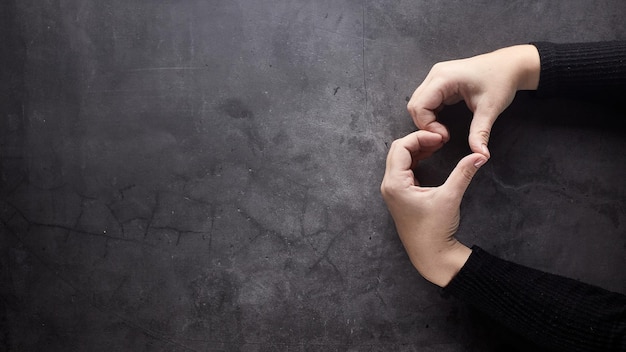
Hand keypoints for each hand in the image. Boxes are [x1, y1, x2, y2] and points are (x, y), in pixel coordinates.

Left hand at [380, 130, 486, 286]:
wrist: (431, 255)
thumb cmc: (435, 229)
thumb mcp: (450, 197)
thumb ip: (463, 173)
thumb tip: (479, 155)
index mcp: (395, 184)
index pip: (400, 147)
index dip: (420, 137)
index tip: (440, 137)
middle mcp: (389, 186)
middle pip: (398, 151)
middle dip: (418, 141)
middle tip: (439, 139)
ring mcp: (393, 191)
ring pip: (400, 160)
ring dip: (417, 150)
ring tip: (437, 146)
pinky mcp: (400, 196)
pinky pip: (403, 170)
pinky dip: (416, 161)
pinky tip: (430, 158)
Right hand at [407, 44, 539, 157]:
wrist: (510, 66)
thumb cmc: (501, 81)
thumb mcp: (490, 109)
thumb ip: (480, 132)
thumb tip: (480, 155)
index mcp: (443, 78)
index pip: (419, 106)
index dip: (427, 126)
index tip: (444, 137)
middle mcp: (435, 75)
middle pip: (415, 105)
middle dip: (425, 125)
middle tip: (443, 137)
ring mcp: (436, 77)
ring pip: (418, 103)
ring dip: (426, 120)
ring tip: (443, 131)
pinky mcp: (439, 82)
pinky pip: (426, 101)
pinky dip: (431, 114)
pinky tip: (443, 123)